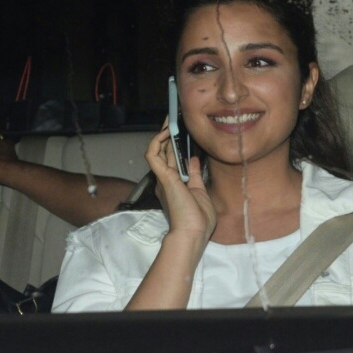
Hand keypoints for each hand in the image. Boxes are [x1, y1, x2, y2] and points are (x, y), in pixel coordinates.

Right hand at [146, 121, 215, 242]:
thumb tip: (193, 160)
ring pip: (157, 150)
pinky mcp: (163, 177)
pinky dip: (157, 141)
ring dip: (161, 133)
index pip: (172, 159)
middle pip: (164, 151)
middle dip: (168, 134)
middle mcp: (166, 179)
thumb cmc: (198, 220)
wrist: (192, 234)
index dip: (174, 144)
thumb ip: (194, 175)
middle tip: (174, 118)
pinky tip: (165, 132)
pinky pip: (153, 155)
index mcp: (175, 184)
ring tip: (169, 119)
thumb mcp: (200, 192)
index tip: (181, 132)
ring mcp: (163, 178)